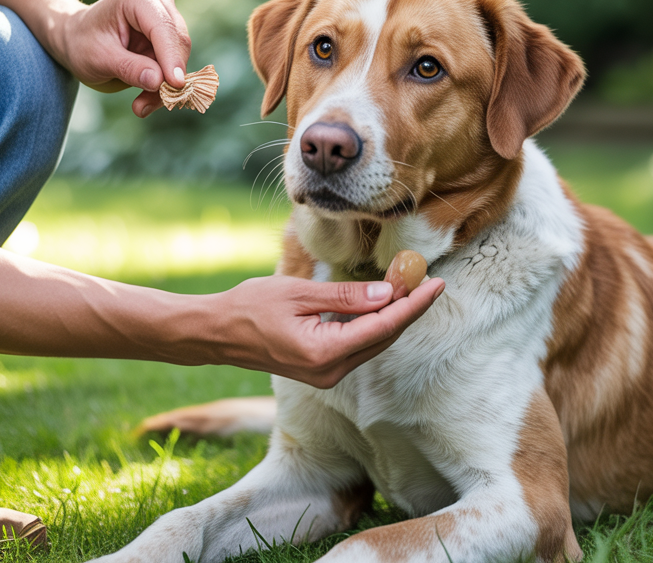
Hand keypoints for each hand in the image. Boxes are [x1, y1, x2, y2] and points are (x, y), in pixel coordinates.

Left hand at [61, 0, 190, 117]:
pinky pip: (175, 65)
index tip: (175, 85)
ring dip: (165, 86)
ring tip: (140, 106)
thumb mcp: (99, 58)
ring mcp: (167, 16)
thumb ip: (129, 68)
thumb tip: (159, 82)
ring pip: (180, 57)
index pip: (163, 27)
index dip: (171, 57)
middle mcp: (158, 0)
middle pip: (177, 42)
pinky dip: (163, 85)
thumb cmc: (83, 43)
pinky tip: (145, 100)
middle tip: (147, 105)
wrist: (77, 39)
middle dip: (168, 76)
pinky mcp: (170, 36)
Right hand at [213, 275, 445, 387]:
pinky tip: (382, 302)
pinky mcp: (321, 370)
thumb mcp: (299, 293)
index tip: (436, 284)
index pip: (383, 327)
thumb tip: (388, 293)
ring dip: (393, 315)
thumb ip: (345, 296)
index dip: (413, 305)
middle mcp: (329, 372)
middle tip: (425, 278)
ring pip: (373, 343)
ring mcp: (325, 375)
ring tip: (409, 284)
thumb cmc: (250, 307)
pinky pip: (358, 345)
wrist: (216, 333)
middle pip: (384, 337)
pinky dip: (374, 323)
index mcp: (323, 353)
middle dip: (408, 308)